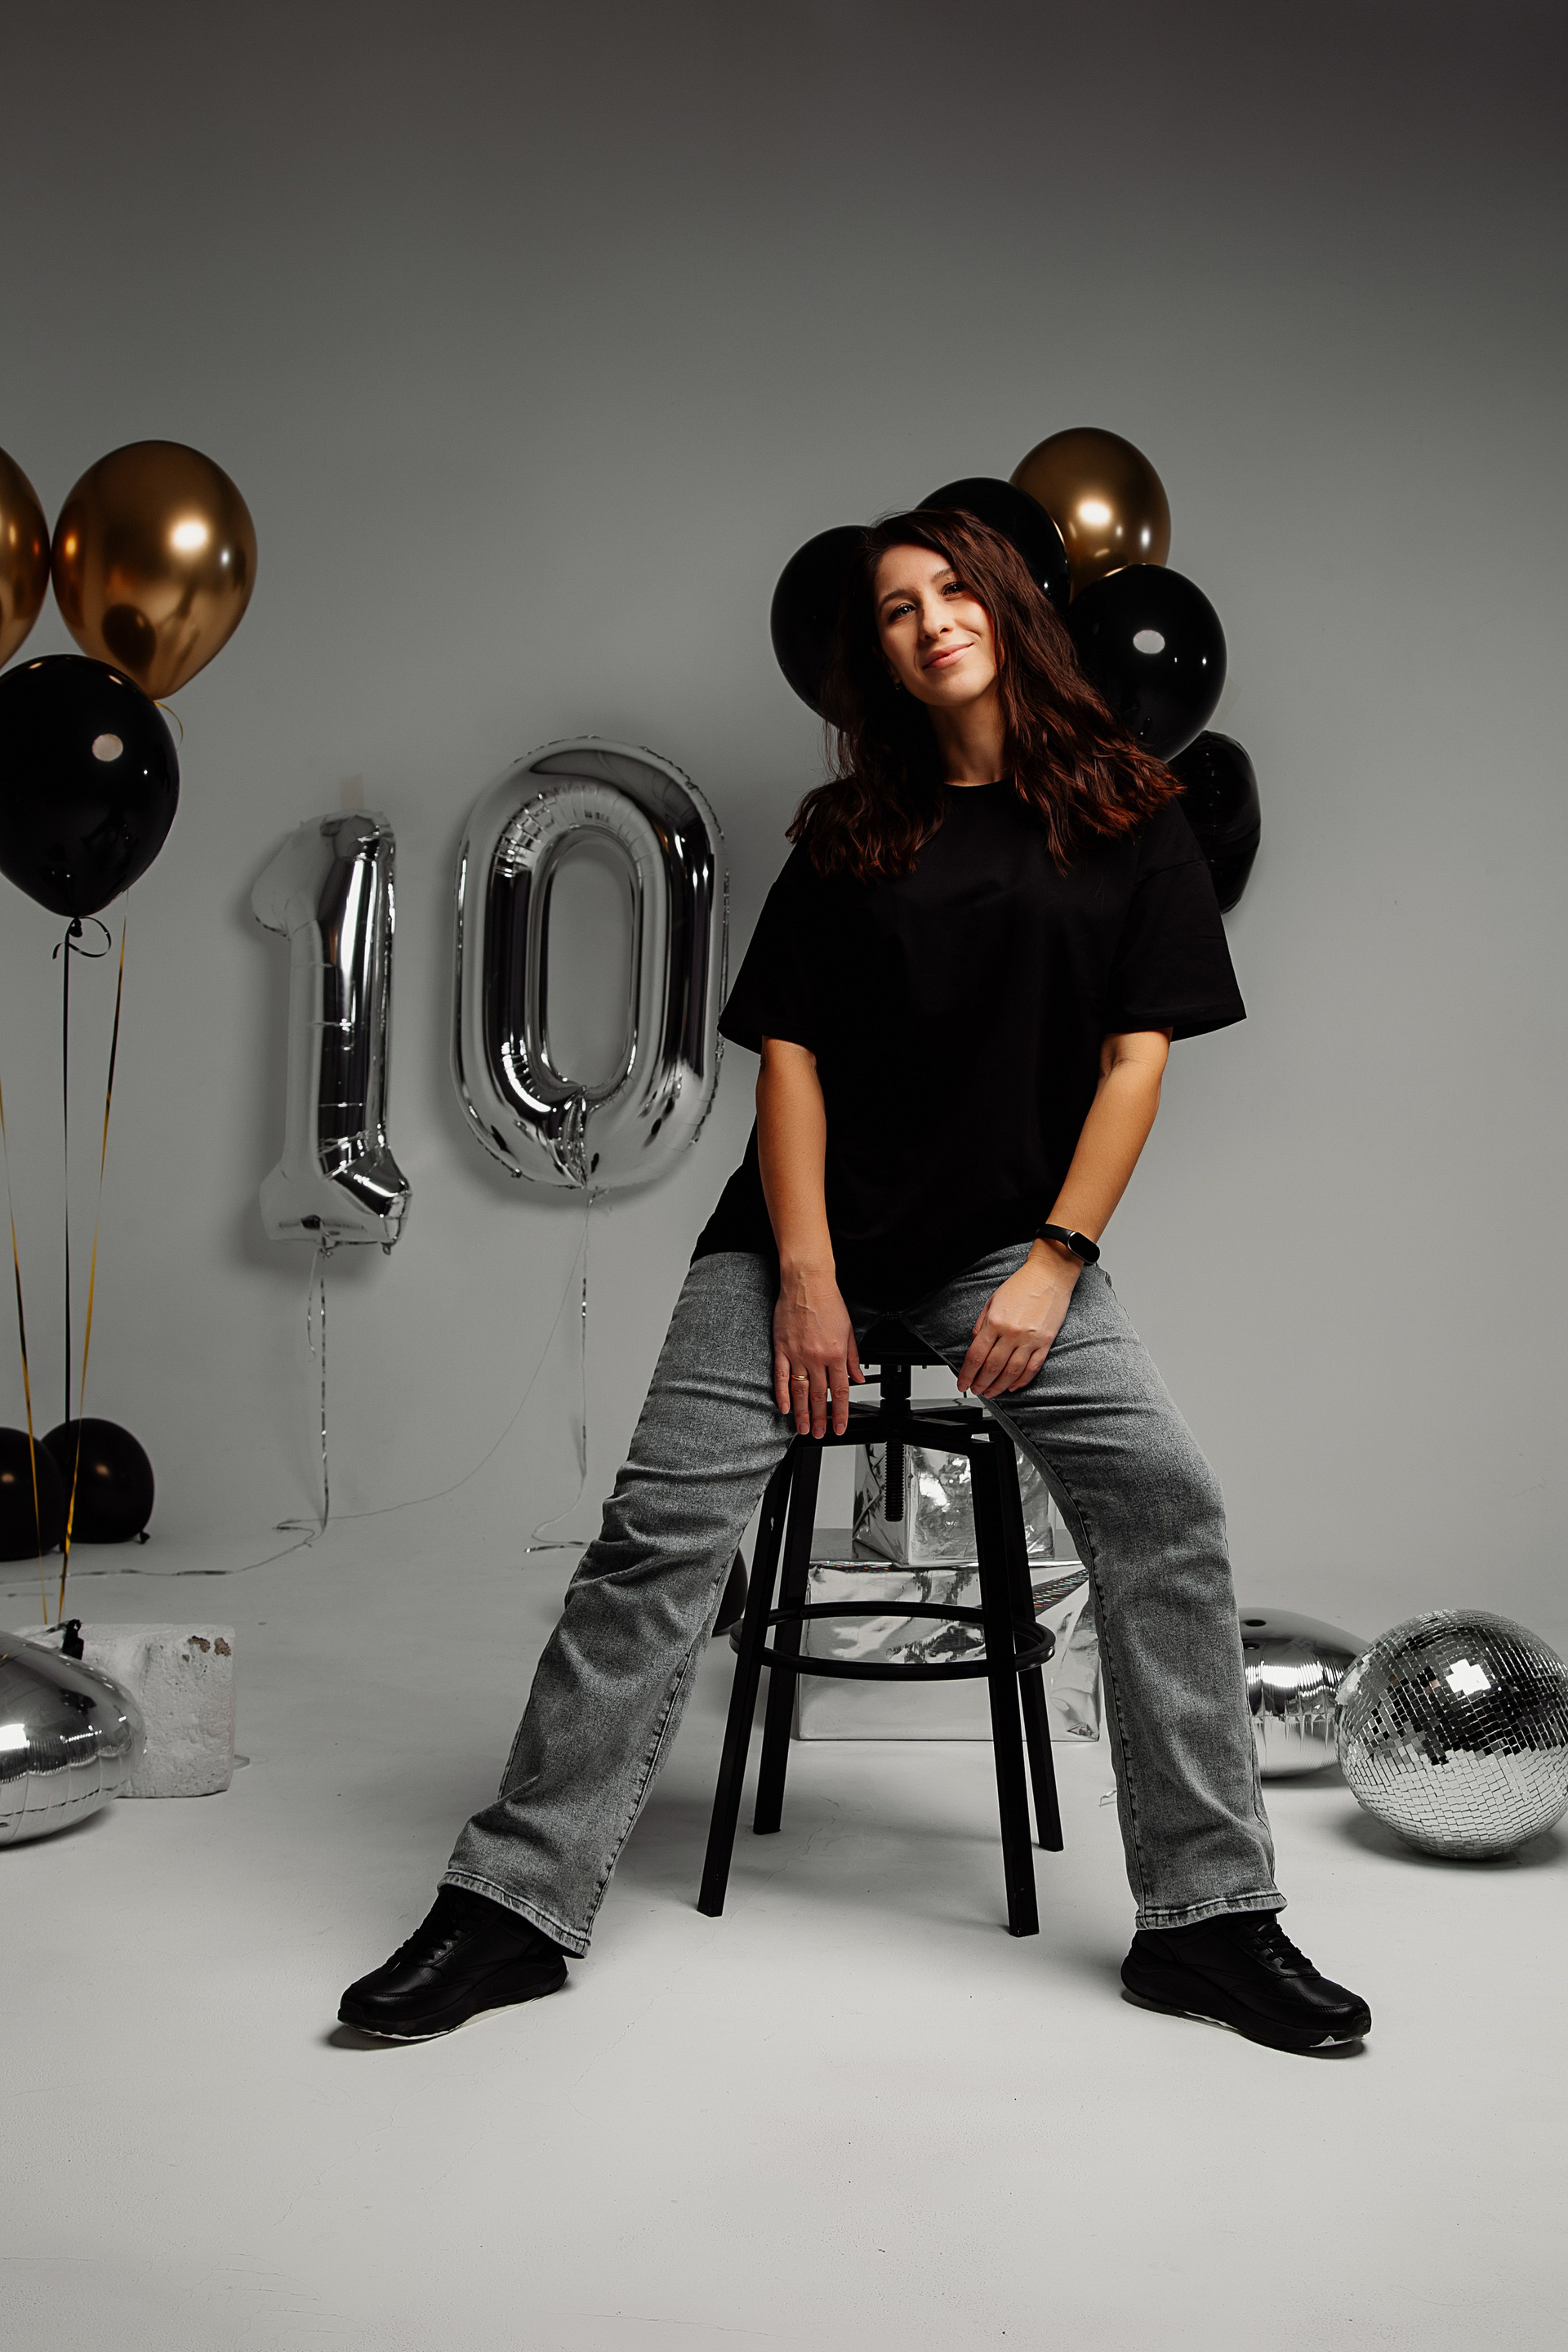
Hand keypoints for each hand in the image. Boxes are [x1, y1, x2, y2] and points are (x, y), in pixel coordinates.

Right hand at [773, 1262, 863, 1436]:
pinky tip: (784, 1406)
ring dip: (802, 1413)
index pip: (840, 1391)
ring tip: (803, 1428)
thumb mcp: (848, 1330)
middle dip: (820, 1419)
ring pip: (800, 1391)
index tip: (839, 1426)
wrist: (807, 1283)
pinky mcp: (782, 1349)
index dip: (840, 1413)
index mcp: (836, 1354)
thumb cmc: (828, 1302)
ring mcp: (797, 1355)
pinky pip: (781, 1376)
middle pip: (819, 1396)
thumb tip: (858, 1377)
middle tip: (819, 1433)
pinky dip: (782, 1393)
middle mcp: (817, 1357)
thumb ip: (854, 1357)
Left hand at [957, 1242, 1081, 1397]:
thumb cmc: (1021, 1285)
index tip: (962, 1383)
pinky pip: (1032, 1368)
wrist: (1049, 1276)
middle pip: (991, 1367)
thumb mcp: (992, 1301)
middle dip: (980, 1383)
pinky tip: (1012, 1386)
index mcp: (995, 1322)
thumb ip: (982, 1324)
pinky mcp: (1045, 1342)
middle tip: (976, 1390)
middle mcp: (1011, 1333)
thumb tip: (974, 1343)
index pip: (976, 1356)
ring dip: (998, 1386)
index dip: (966, 1374)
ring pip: (1011, 1372)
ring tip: (991, 1392)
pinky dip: (1021, 1381)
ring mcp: (1030, 1339)